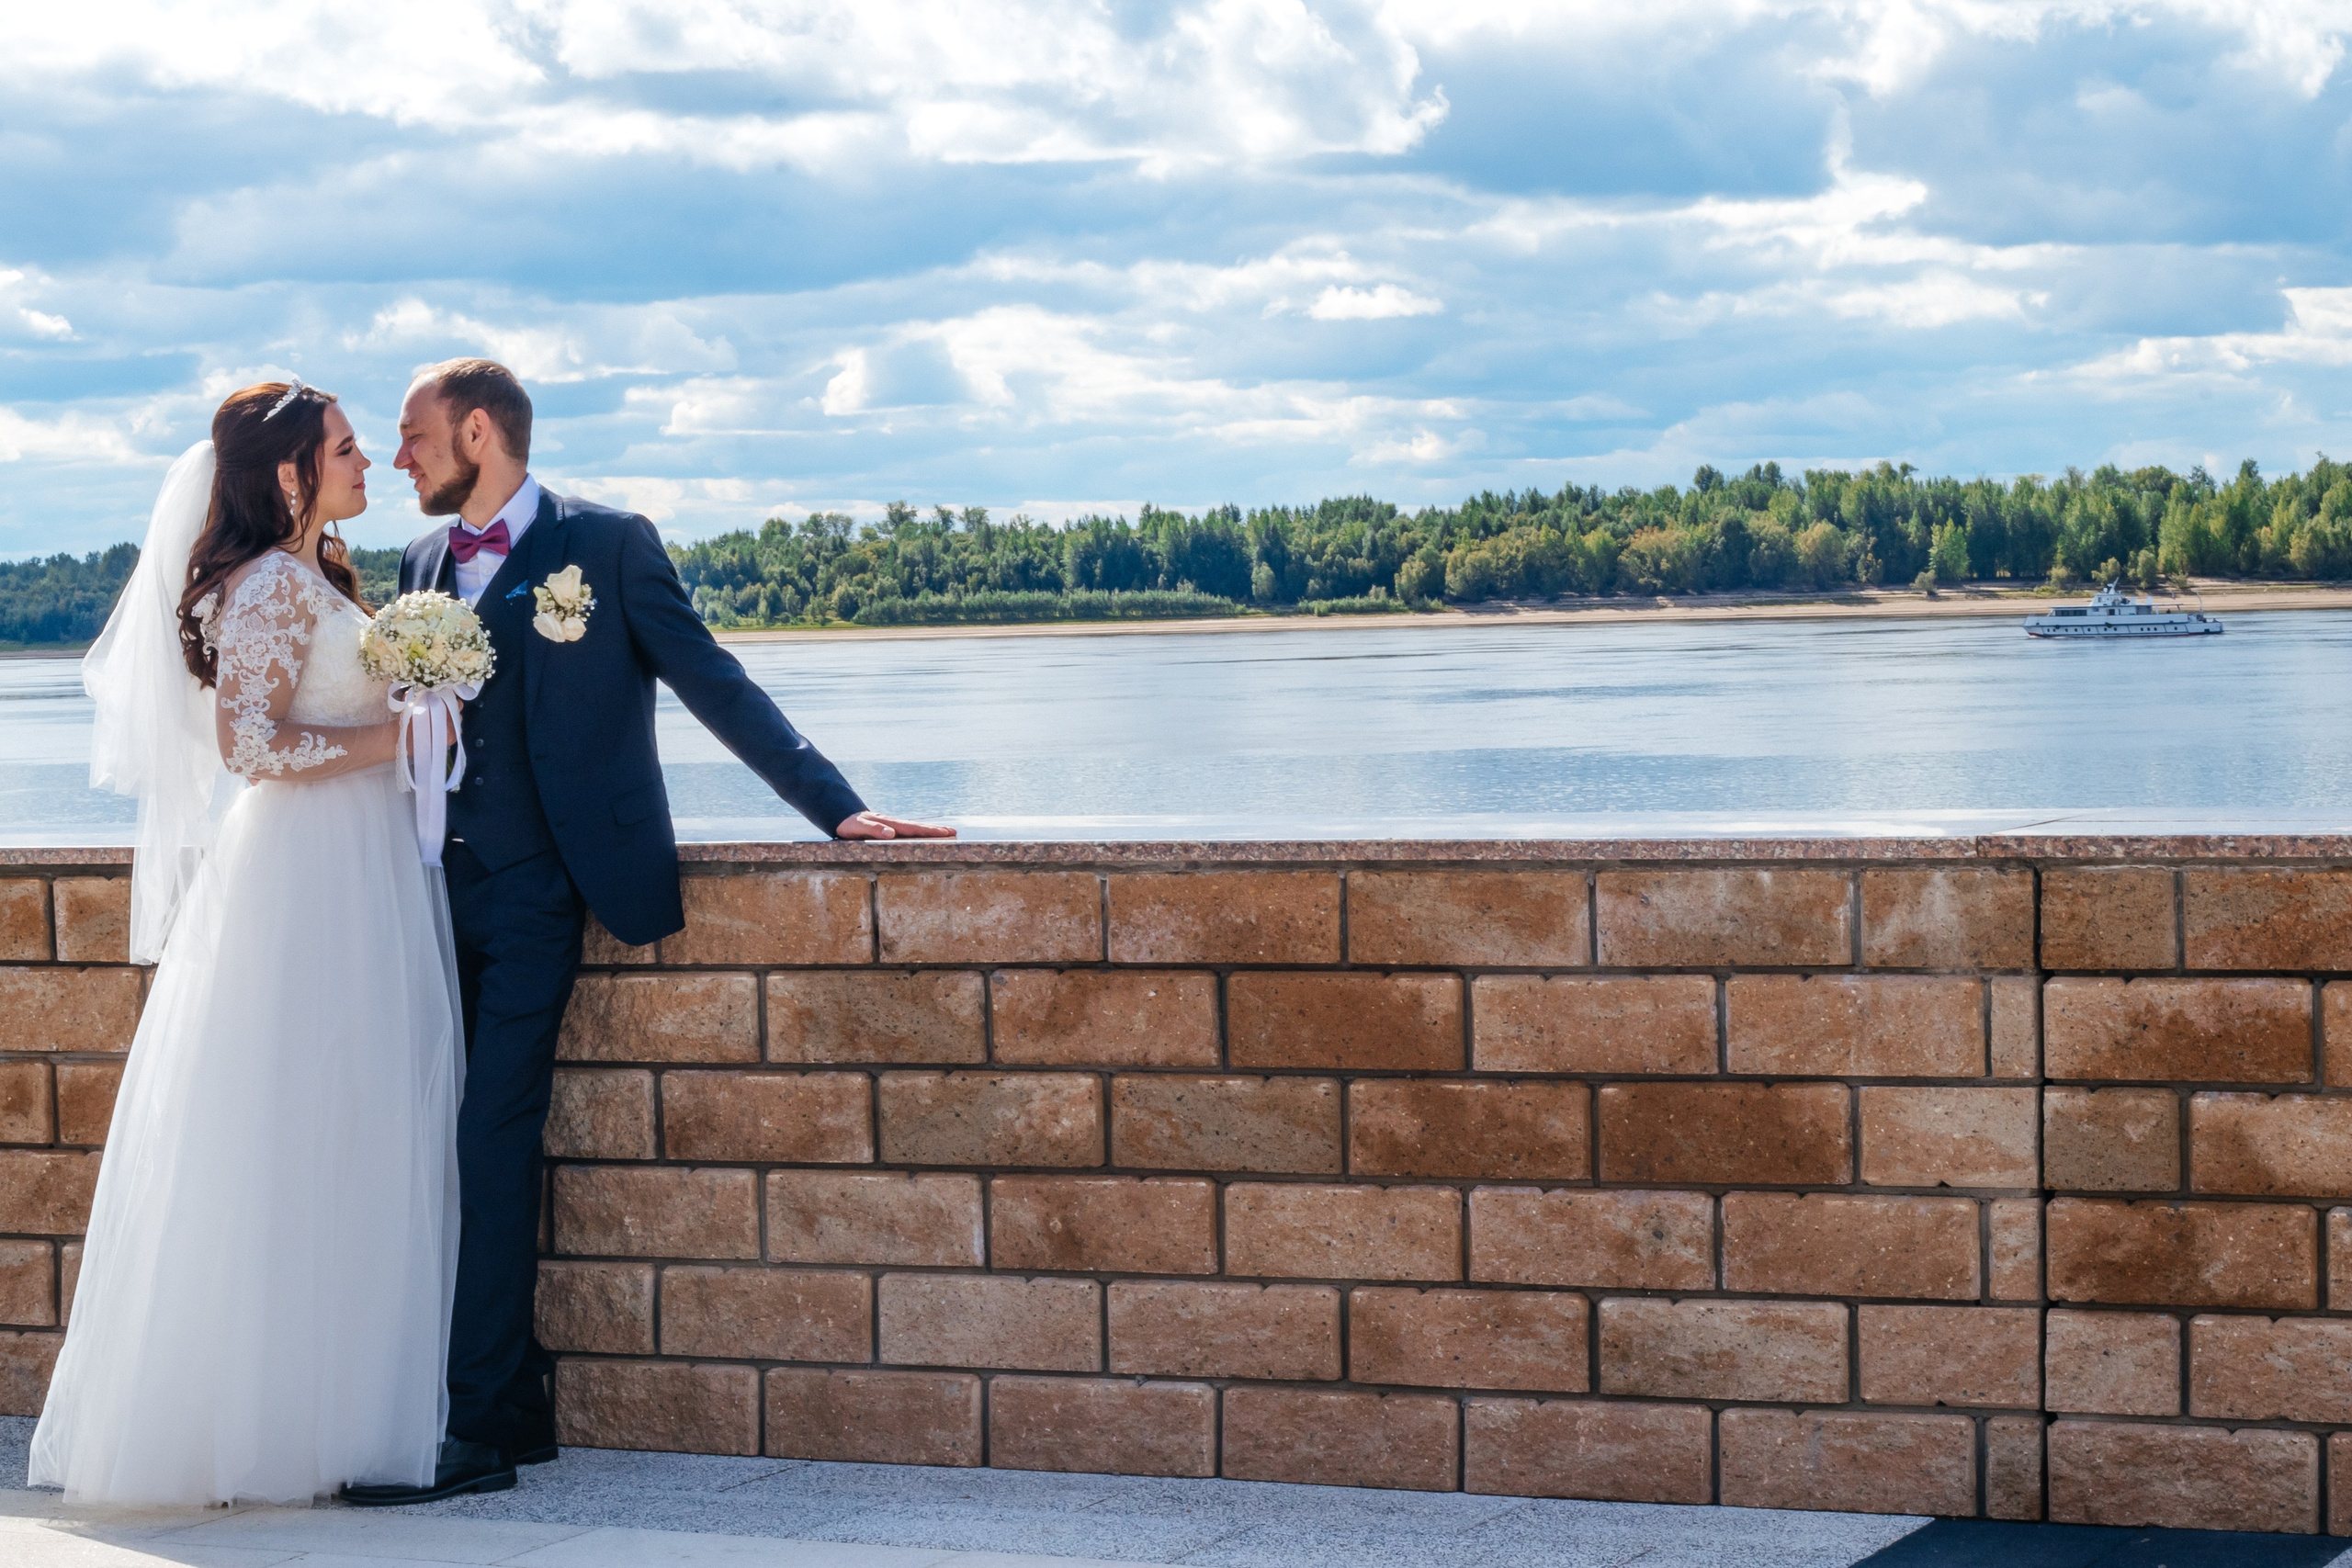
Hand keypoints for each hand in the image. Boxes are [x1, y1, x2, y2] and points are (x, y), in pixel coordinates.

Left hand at [836, 810, 956, 840]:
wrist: (841, 814)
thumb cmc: (848, 824)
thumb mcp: (857, 828)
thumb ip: (873, 830)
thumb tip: (890, 833)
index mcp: (889, 824)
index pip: (913, 828)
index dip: (929, 831)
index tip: (945, 833)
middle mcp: (893, 823)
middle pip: (918, 827)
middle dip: (936, 830)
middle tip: (954, 832)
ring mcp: (892, 825)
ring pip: (914, 827)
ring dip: (930, 830)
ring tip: (946, 833)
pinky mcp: (889, 828)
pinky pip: (908, 830)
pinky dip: (919, 832)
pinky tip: (924, 836)